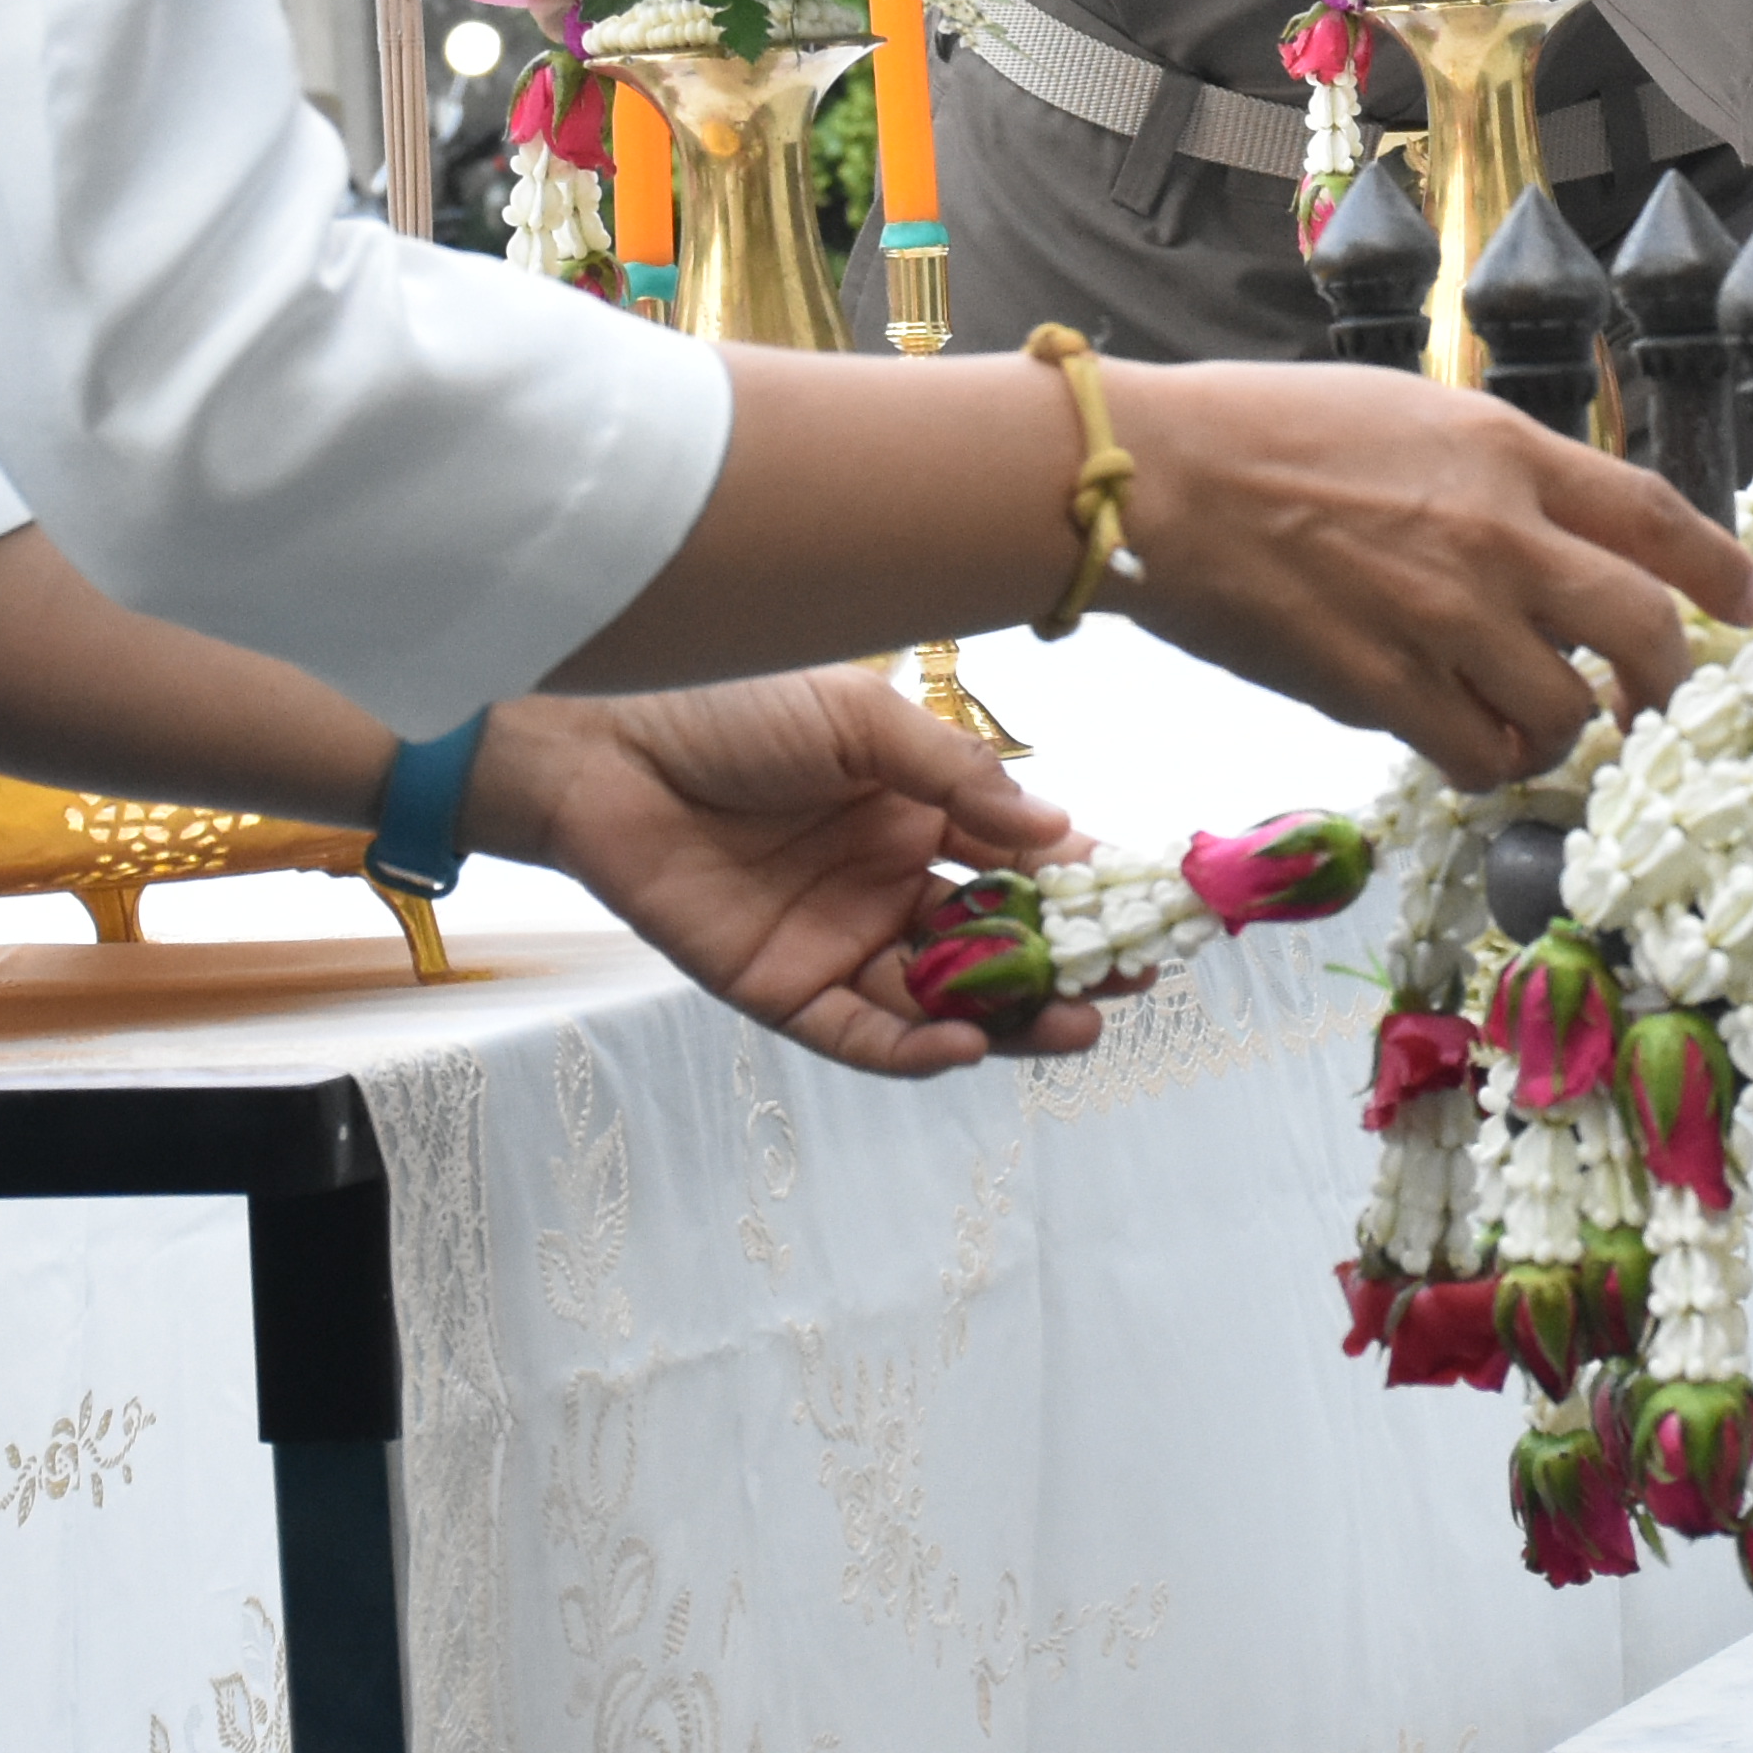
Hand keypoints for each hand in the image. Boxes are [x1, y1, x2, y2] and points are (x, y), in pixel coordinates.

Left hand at [470, 671, 1085, 1079]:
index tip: (1146, 910)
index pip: (1020, 859)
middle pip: (995, 942)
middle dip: (1064, 969)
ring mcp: (838, 939)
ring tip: (1073, 1029)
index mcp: (916, 810)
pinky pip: (862, 1033)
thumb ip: (956, 777)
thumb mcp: (861, 720)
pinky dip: (915, 1048)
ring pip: (942, 999)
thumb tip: (1056, 831)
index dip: (1083, 888)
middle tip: (1127, 987)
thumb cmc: (730, 704)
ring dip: (1008, 1020)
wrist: (606, 744)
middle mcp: (887, 880)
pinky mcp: (782, 988)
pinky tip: (965, 1042)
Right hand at [1103, 358, 1752, 790]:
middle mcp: (1497, 535)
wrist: (1160, 481)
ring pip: (1566, 712)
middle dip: (1668, 684)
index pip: (1653, 516)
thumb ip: (1492, 476)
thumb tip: (1549, 539)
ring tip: (1526, 723)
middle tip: (1657, 706)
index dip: (1719, 570)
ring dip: (1562, 731)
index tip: (1749, 607)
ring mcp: (1446, 618)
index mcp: (1505, 451)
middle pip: (1643, 629)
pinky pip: (1482, 757)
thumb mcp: (1408, 416)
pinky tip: (1465, 744)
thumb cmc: (1264, 433)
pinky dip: (1490, 765)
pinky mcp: (1386, 689)